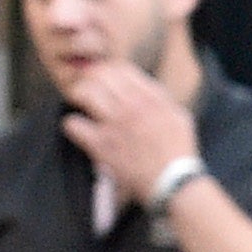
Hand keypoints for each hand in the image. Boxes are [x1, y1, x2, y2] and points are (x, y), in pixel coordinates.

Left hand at [59, 57, 202, 206]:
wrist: (174, 182)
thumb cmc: (178, 153)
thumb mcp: (178, 116)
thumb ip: (160, 98)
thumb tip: (145, 87)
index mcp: (150, 97)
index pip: (121, 68)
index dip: (107, 69)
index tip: (103, 78)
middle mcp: (132, 106)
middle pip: (99, 75)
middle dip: (88, 79)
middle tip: (85, 88)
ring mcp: (115, 124)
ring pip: (84, 92)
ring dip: (78, 96)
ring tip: (79, 104)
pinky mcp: (102, 145)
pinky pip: (74, 124)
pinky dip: (72, 125)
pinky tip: (79, 130)